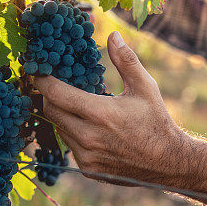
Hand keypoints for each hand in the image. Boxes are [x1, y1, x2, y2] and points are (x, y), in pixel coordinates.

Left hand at [33, 31, 206, 198]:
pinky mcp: (88, 169)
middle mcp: (88, 137)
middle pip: (50, 111)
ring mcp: (86, 156)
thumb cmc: (156, 121)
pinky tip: (90, 129)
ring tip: (78, 107)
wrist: (167, 162)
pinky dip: (74, 135)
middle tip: (58, 86)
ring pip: (59, 130)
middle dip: (50, 97)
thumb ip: (126, 60)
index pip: (55, 93)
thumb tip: (114, 36)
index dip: (42, 80)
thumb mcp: (145, 87)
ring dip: (63, 117)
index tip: (39, 71)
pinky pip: (70, 147)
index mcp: (100, 113)